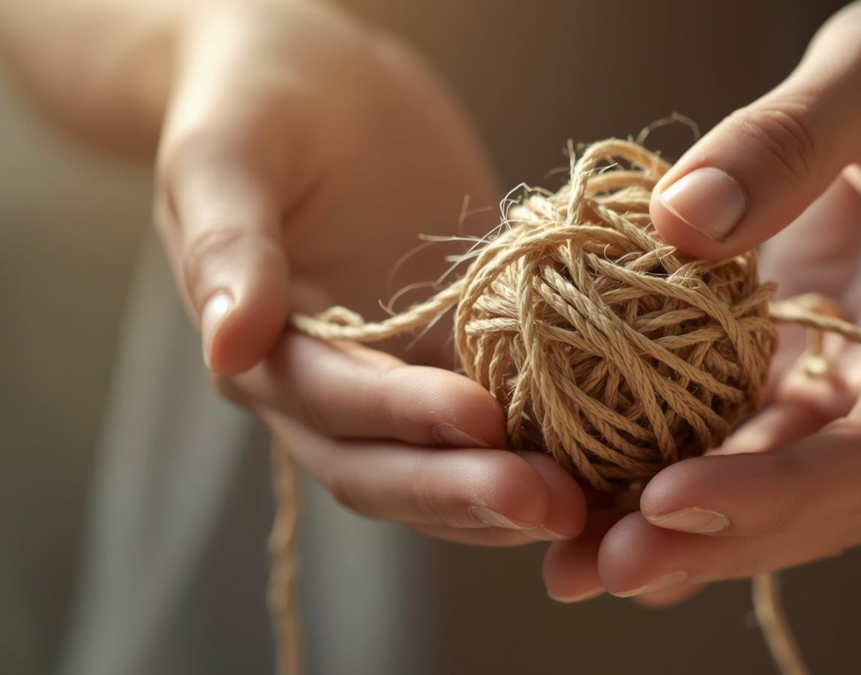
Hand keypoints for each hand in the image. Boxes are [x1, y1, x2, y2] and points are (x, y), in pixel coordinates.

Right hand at [157, 0, 584, 543]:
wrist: (320, 84)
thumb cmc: (261, 100)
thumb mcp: (226, 153)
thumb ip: (229, 244)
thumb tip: (227, 347)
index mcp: (261, 351)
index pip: (332, 402)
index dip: (403, 416)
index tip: (480, 417)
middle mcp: (322, 393)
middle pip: (387, 468)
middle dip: (466, 490)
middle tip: (554, 501)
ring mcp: (393, 385)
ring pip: (442, 469)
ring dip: (507, 495)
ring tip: (589, 501)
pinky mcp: (452, 363)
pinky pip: (495, 427)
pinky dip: (539, 455)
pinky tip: (602, 466)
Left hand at [543, 0, 860, 602]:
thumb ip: (791, 139)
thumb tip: (678, 224)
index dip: (785, 490)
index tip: (673, 499)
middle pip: (826, 497)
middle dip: (718, 542)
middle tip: (603, 566)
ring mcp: (858, 380)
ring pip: (777, 486)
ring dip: (684, 531)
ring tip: (577, 560)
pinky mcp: (806, 364)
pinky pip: (744, 435)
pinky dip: (674, 470)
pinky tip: (600, 499)